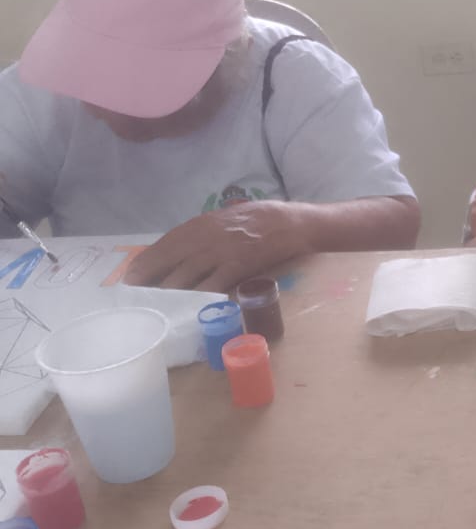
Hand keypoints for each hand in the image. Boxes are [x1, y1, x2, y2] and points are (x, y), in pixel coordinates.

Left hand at [125, 201, 307, 292]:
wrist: (292, 222)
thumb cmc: (259, 219)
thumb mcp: (224, 219)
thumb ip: (202, 233)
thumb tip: (179, 252)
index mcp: (199, 225)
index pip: (162, 245)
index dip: (143, 264)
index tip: (130, 280)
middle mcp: (204, 237)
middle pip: (166, 262)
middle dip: (148, 282)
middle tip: (135, 300)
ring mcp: (220, 251)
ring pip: (184, 276)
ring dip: (168, 294)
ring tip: (156, 309)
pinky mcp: (238, 265)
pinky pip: (212, 284)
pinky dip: (198, 298)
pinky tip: (188, 309)